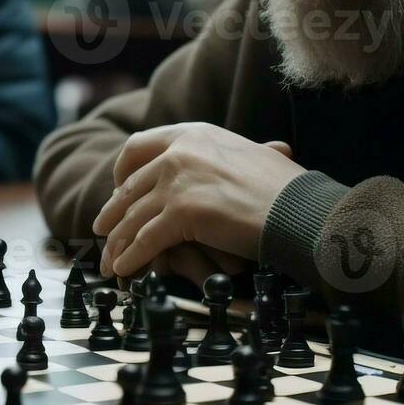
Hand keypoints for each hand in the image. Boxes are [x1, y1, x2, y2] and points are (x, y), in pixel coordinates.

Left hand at [93, 122, 304, 279]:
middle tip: (101, 229)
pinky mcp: (181, 212)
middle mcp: (179, 151)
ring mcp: (177, 180)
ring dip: (117, 243)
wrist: (302, 209)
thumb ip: (236, 155)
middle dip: (113, 212)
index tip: (118, 187)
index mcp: (193, 134)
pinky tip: (125, 270)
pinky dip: (132, 257)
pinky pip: (146, 239)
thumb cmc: (287, 189)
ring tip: (108, 261)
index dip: (122, 170)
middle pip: (130, 185)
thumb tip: (269, 149)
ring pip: (133, 216)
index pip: (139, 146)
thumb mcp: (256, 155)